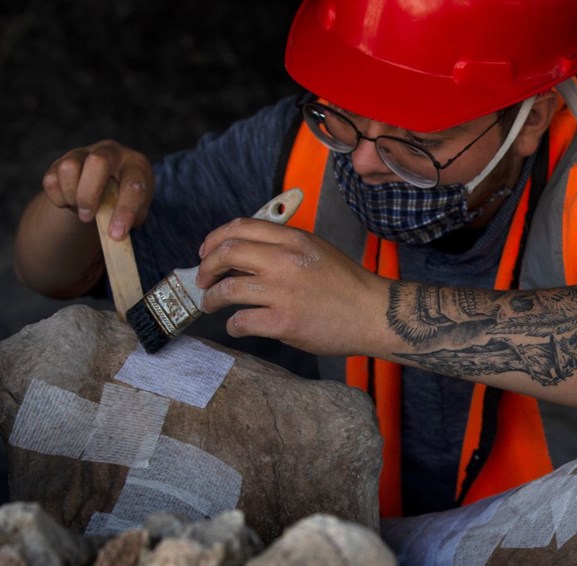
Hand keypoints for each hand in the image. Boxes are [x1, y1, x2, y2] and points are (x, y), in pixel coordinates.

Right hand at [41, 140, 153, 239]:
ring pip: (69, 167)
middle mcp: (110, 152)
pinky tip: (70, 203)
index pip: (133, 185)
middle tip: (88, 217)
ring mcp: (83, 153)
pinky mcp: (60, 161)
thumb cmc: (126, 202)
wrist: (105, 189)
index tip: (116, 234)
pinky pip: (50, 179)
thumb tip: (113, 236)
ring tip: (81, 209)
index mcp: (136, 165)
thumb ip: (128, 221)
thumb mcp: (136, 212)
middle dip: (90, 195)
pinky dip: (58, 198)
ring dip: (72, 195)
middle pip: (98, 162)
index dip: (124, 211)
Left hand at [196, 218, 390, 355]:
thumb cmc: (348, 285)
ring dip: (211, 298)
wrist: (374, 313)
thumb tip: (244, 255)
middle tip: (202, 280)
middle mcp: (285, 261)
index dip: (214, 239)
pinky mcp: (283, 322)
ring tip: (211, 304)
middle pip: (226, 253)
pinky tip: (237, 326)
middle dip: (206, 268)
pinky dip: (232, 325)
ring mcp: (283, 292)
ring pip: (227, 289)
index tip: (206, 252)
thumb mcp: (317, 250)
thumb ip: (284, 247)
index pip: (239, 228)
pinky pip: (241, 321)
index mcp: (294, 239)